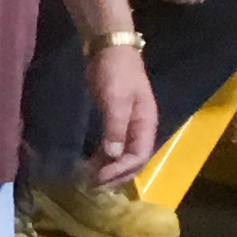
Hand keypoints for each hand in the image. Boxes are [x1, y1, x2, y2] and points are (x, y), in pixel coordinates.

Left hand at [84, 44, 160, 184]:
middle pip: (133, 160)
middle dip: (115, 176)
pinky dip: (104, 158)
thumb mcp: (116, 98)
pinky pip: (113, 147)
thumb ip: (115, 126)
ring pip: (123, 156)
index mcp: (146, 123)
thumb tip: (113, 155)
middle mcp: (141, 128)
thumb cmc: (115, 72)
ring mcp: (129, 125)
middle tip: (93, 187)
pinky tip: (91, 165)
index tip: (99, 178)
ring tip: (89, 181)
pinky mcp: (115, 122)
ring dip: (108, 169)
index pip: (139, 155)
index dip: (121, 170)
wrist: (109, 49)